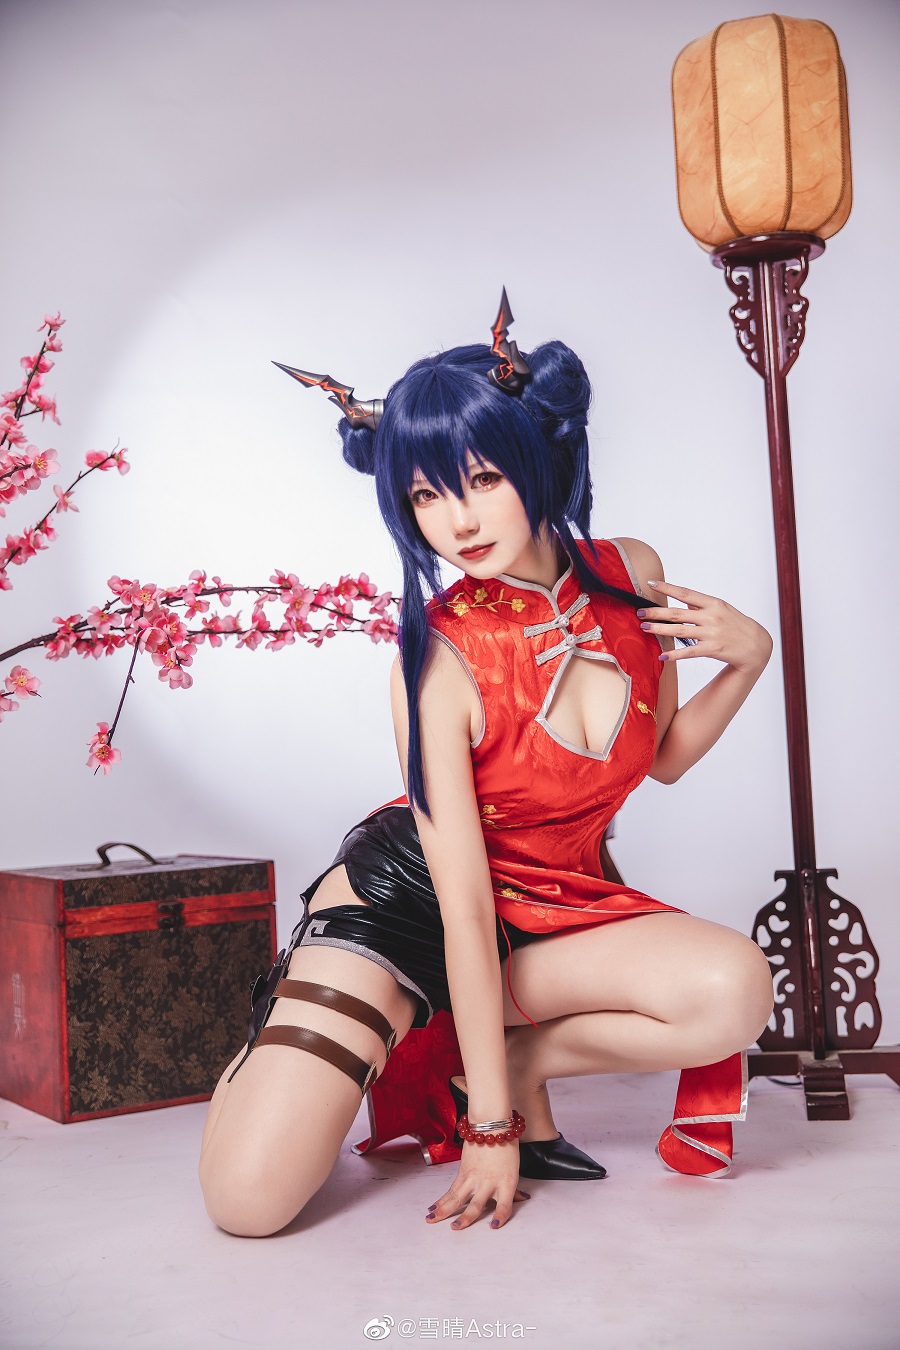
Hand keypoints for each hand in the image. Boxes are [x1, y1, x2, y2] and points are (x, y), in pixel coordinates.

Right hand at [425, 1142, 529, 1230]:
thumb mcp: (514, 1169)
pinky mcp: (463, 1171)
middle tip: (456, 1228)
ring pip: (457, 1196)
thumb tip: (521, 1199)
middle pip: (476, 1204)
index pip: (504, 1205)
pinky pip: (452, 1189)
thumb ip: (513, 1189)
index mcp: (506, 1182)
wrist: (491, 1124)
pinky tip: (433, 1208)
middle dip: (465, 1218)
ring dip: (444, 1209)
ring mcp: (474, 1176)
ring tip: (432, 1220)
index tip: (494, 1226)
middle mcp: (489, 1182)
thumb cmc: (507, 1146)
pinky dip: (442, 1199)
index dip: (500, 1216)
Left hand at [638, 581, 772, 675]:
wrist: (757, 646)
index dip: (667, 588)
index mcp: (713, 603)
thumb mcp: (722, 609)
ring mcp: (711, 634)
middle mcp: (711, 617)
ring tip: (644, 627)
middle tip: (639, 612)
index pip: (686, 593)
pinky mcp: (712, 650)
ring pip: (679, 631)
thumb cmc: (737, 625)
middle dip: (656, 612)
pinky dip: (674, 654)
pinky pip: (689, 652)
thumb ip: (702, 605)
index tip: (651, 584)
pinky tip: (662, 655)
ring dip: (659, 629)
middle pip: (678, 613)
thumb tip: (684, 600)